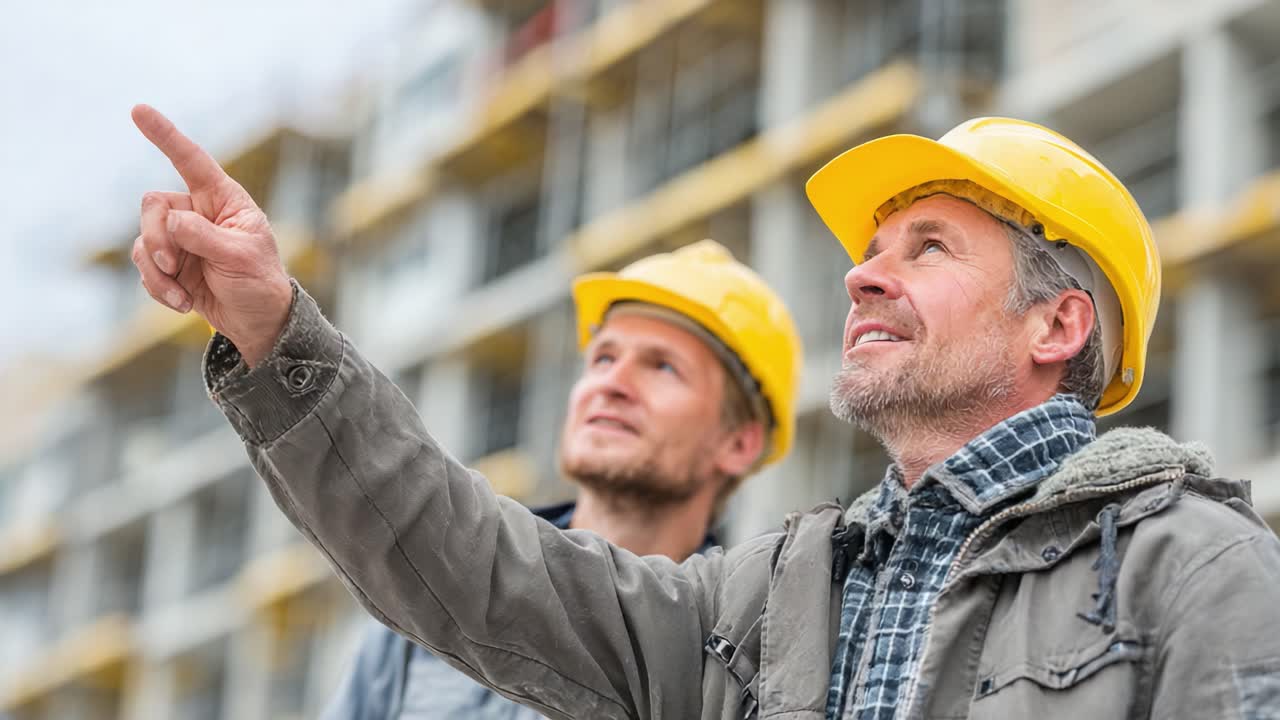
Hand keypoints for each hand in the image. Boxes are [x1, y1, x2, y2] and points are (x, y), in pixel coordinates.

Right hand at [130, 104, 292, 367]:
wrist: (257, 321)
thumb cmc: (259, 282)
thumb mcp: (240, 258)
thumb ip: (204, 236)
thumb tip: (171, 221)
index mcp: (223, 199)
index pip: (191, 160)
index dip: (166, 136)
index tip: (139, 110)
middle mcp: (198, 212)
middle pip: (153, 206)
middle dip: (157, 238)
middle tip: (172, 266)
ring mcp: (181, 237)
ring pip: (143, 240)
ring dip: (157, 272)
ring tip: (182, 295)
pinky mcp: (169, 263)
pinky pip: (144, 267)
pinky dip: (158, 287)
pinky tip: (183, 303)